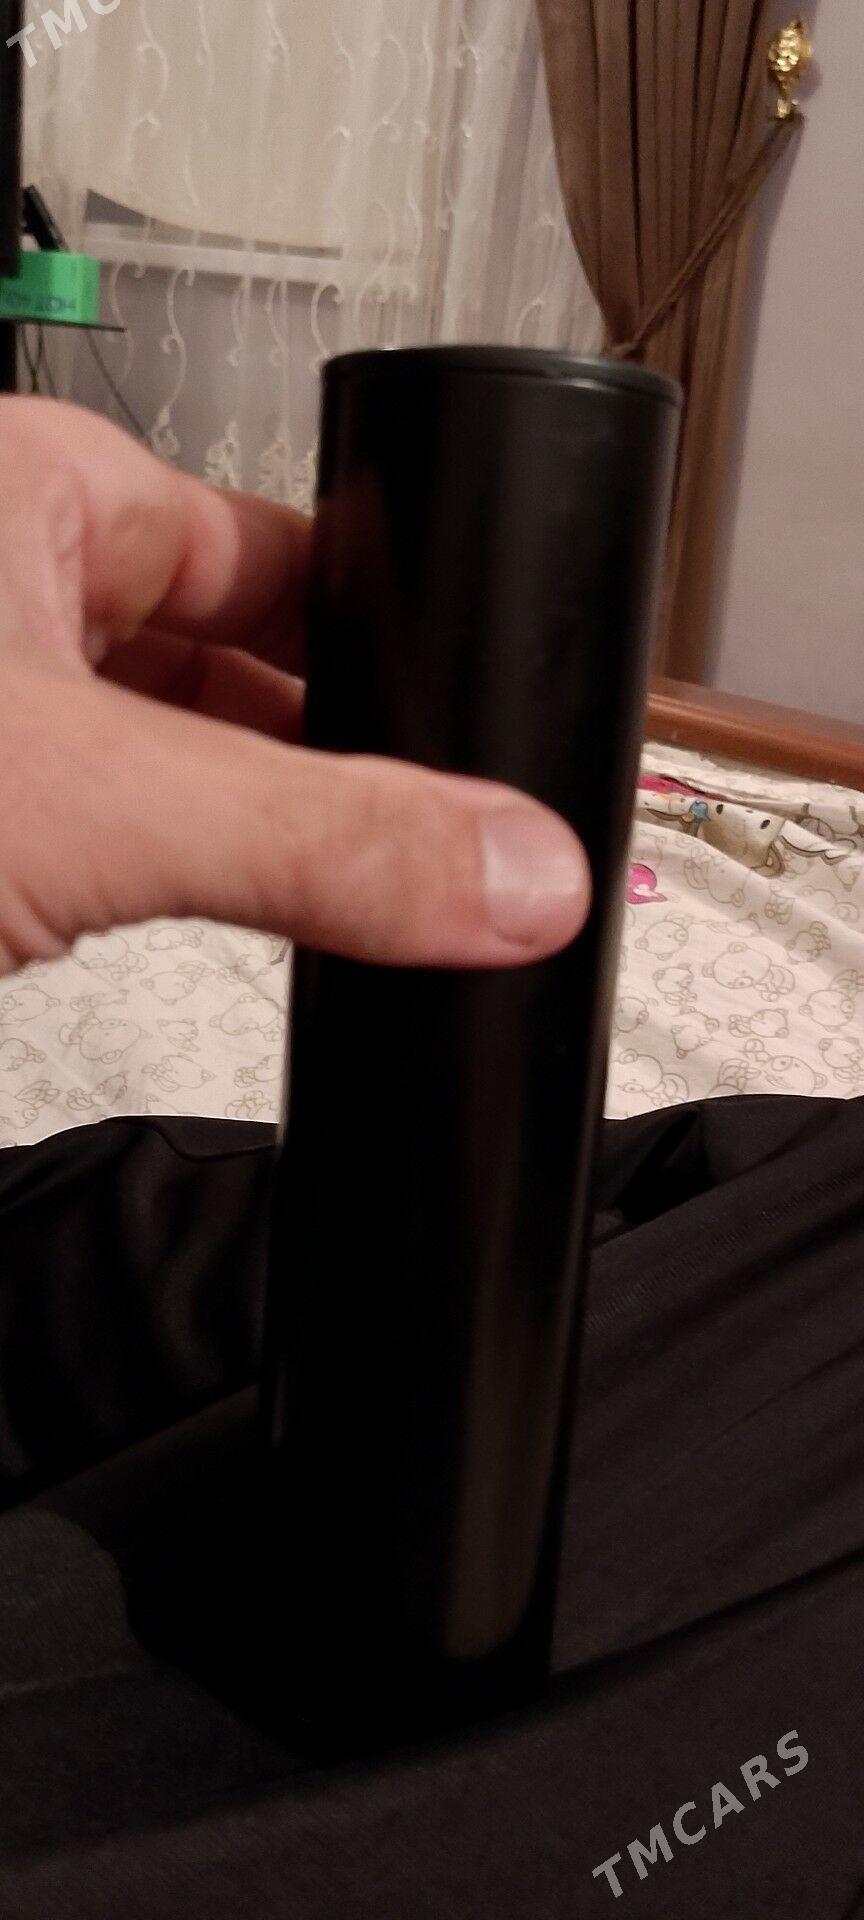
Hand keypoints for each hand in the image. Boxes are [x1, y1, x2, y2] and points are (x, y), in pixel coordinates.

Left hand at [0, 398, 589, 976]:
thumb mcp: (93, 798)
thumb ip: (311, 839)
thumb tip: (507, 869)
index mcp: (36, 498)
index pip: (272, 547)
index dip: (386, 634)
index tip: (472, 714)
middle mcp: (10, 594)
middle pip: (235, 660)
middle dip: (328, 752)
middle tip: (423, 833)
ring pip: (172, 759)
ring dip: (249, 832)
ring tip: (344, 895)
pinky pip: (110, 835)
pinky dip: (174, 883)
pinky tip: (228, 927)